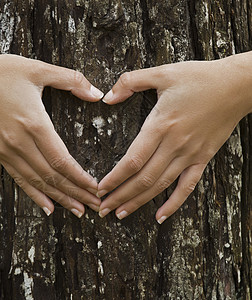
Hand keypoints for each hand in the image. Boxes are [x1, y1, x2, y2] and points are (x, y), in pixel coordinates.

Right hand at [0, 45, 103, 216]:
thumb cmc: (1, 73)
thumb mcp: (39, 69)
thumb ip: (72, 80)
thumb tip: (97, 94)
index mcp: (34, 123)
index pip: (62, 161)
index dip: (80, 178)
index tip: (96, 189)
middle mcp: (21, 143)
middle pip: (53, 176)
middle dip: (77, 193)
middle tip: (95, 206)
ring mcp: (8, 151)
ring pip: (38, 182)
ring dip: (60, 198)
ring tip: (78, 210)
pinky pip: (19, 179)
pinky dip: (35, 195)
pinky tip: (48, 207)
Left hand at [98, 54, 251, 222]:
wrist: (237, 85)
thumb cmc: (199, 77)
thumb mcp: (162, 72)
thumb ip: (130, 82)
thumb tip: (107, 98)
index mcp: (160, 125)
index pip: (132, 160)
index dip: (114, 178)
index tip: (100, 189)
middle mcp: (174, 144)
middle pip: (143, 179)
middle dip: (120, 196)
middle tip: (103, 209)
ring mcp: (190, 155)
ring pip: (160, 186)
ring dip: (138, 202)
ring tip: (120, 214)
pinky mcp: (203, 159)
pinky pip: (187, 187)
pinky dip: (173, 204)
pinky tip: (160, 217)